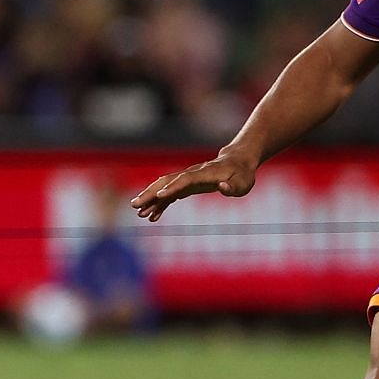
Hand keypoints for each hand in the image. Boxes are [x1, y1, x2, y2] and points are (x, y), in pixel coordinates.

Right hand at [130, 149, 256, 221]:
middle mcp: (191, 174)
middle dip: (151, 193)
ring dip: (150, 198)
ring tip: (138, 213)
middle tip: (135, 204)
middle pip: (167, 181)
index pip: (185, 179)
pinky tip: (152, 216)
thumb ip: (233, 187)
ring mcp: (187, 179)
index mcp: (205, 173)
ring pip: (164, 186)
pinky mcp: (186, 185)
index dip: (173, 187)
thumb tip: (223, 188)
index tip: (160, 196)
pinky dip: (160, 204)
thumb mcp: (243, 183)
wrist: (236, 162)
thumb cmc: (241, 174)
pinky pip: (169, 194)